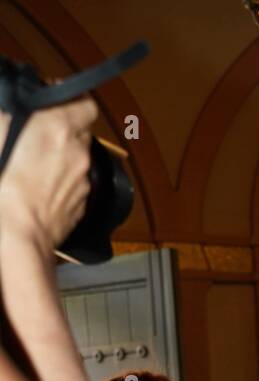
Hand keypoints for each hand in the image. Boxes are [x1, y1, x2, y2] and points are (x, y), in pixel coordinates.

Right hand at [0, 96, 97, 253]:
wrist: (20, 235)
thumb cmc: (3, 185)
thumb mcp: (0, 133)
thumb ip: (10, 114)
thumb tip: (14, 106)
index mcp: (59, 126)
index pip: (85, 102)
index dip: (71, 101)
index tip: (55, 103)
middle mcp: (78, 152)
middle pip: (82, 132)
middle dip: (64, 130)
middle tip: (40, 135)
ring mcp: (83, 181)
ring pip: (79, 160)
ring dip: (63, 158)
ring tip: (37, 166)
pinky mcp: (82, 205)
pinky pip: (76, 186)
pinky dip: (63, 183)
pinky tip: (42, 188)